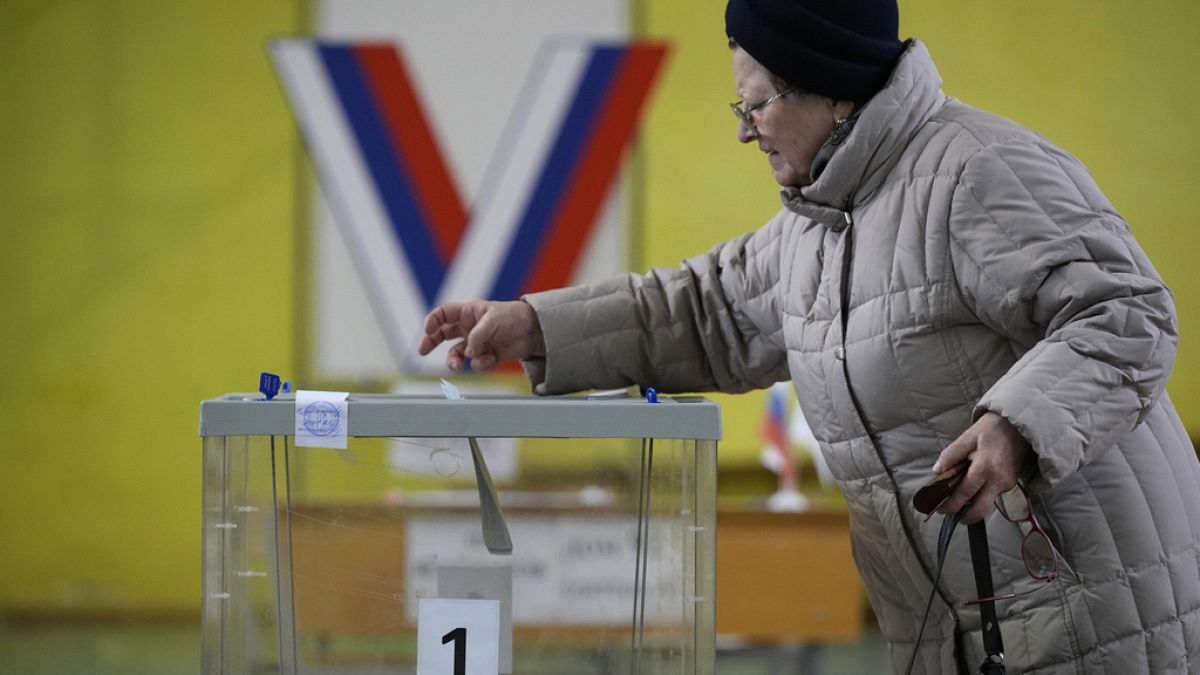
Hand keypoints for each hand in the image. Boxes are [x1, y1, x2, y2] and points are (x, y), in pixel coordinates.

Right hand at [417, 300, 544, 371]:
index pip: (443, 314)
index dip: (433, 321)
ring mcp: (476, 343)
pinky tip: (490, 360)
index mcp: (468, 312)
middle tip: (422, 350)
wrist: (534, 330)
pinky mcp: (486, 356)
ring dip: (454, 361)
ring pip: (456, 354)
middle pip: (442, 334)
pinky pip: (475, 363)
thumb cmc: (513, 317)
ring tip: (457, 366)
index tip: (428, 330)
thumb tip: (468, 353)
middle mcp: (469, 328)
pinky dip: (480, 364)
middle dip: (430, 342)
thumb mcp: (493, 320)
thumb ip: (477, 336)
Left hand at [932, 412, 1029, 523]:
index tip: (939, 510)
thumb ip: (951, 455)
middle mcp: (999, 480)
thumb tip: (937, 471)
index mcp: (985, 467)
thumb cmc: (992, 428)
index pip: (965, 494)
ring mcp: (1007, 484)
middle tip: (950, 513)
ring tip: (958, 496)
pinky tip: (973, 485)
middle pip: (980, 510)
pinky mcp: (1011, 483)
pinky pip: (993, 494)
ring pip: (987, 503)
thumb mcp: (968, 437)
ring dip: (972, 504)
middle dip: (965, 516)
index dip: (950, 505)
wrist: (1018, 424)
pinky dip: (981, 494)